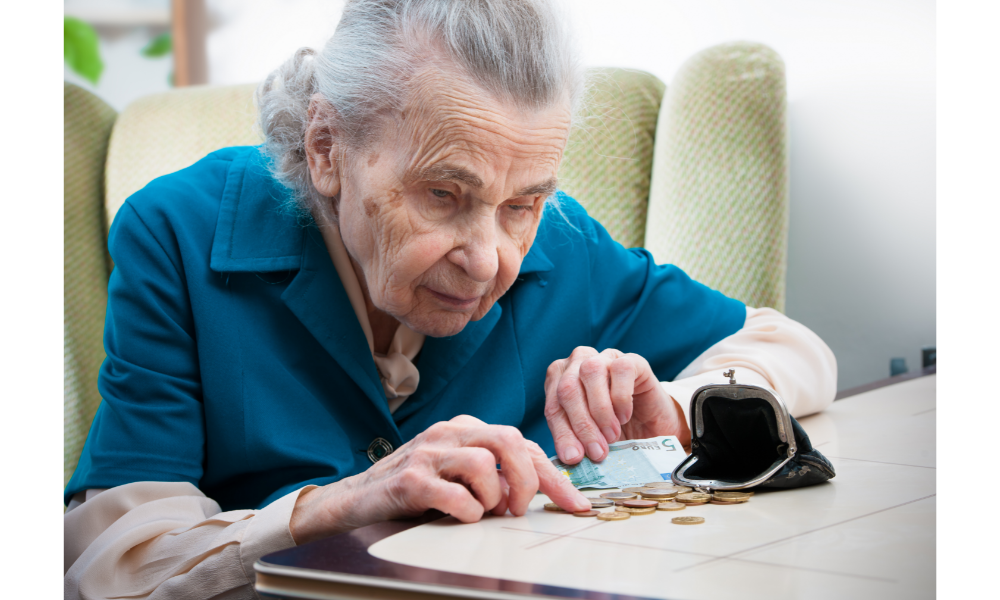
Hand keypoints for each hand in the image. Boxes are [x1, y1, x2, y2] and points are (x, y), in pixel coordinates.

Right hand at [290, 415, 589, 543]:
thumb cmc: (414, 490)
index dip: (553, 474)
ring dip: (494, 497)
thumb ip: (493, 474)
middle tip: (521, 509)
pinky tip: (461, 517)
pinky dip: (467, 511)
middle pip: (508, 440)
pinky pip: (455, 494)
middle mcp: (448, 433)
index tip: (575, 503)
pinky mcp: (410, 479)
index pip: (521, 442)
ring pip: (484, 463)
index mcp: (465, 429)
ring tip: (484, 512)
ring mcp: (428, 453)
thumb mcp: (458, 475)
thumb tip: (537, 491)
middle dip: (528, 479)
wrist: (356, 500)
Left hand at [544, 347, 690, 463]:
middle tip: (597, 452)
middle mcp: (577, 363)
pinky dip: (621, 397)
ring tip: (612, 436)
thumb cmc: (614, 431)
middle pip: (568, 388)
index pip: (553, 406)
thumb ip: (576, 442)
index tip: (574, 458)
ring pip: (590, 372)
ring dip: (600, 410)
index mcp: (559, 381)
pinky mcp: (631, 360)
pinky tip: (625, 417)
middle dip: (581, 424)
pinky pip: (621, 369)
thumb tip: (569, 457)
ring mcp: (604, 357)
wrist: (652, 426)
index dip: (562, 433)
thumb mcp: (589, 439)